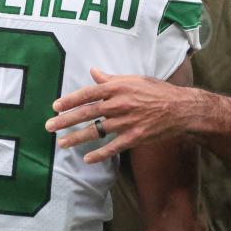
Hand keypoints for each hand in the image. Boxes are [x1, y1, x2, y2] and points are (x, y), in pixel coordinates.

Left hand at [45, 68, 193, 163]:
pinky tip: (87, 159)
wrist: (180, 109)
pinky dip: (99, 154)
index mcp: (117, 87)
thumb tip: (93, 71)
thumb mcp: (134, 79)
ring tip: (61, 143)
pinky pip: (112, 147)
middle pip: (87, 113)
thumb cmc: (157, 91)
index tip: (55, 106)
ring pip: (96, 131)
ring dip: (76, 138)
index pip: (87, 93)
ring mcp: (126, 122)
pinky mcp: (134, 137)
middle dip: (65, 121)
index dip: (70, 100)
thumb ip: (111, 78)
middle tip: (49, 126)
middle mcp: (119, 104)